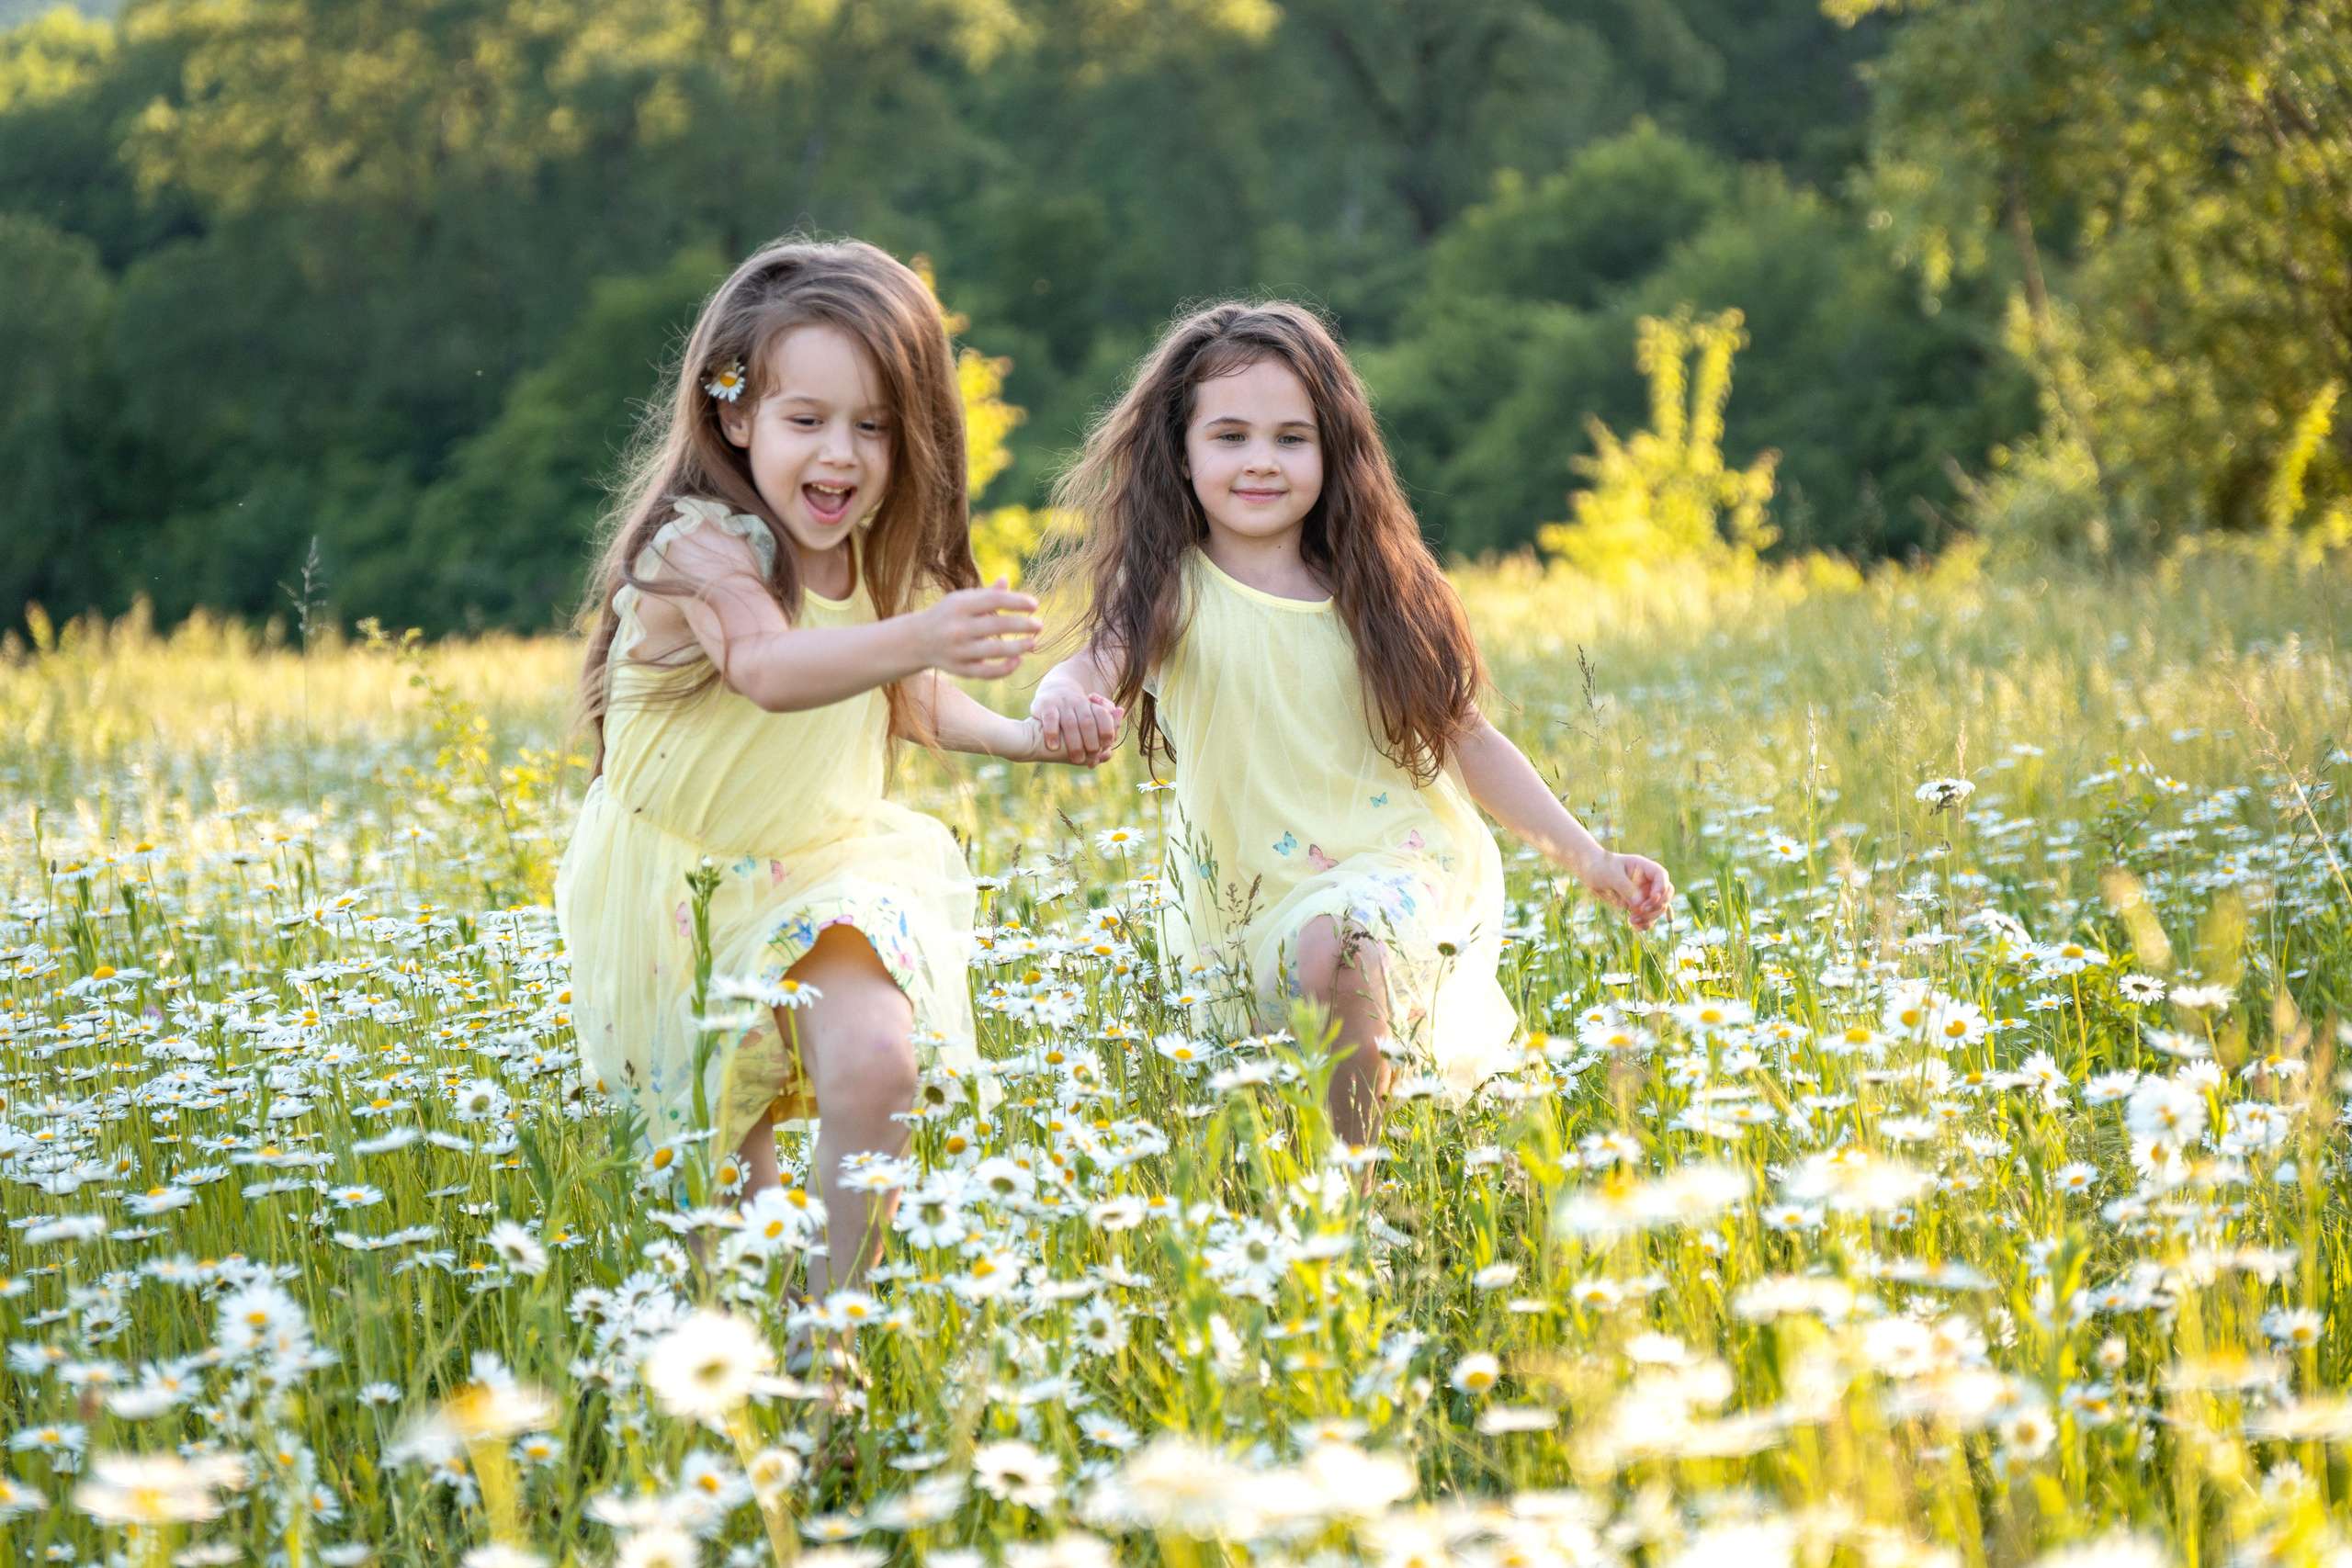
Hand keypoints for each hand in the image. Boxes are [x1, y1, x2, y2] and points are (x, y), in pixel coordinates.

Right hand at [912, 578, 1040, 678]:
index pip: (994, 601)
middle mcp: (958, 628)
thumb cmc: (947, 615)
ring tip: (1033, 642)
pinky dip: (1006, 668)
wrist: (917, 640)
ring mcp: (959, 651)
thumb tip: (1006, 580)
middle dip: (1023, 625)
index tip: (1034, 605)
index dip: (1017, 602)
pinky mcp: (961, 670)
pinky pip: (988, 672)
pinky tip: (1018, 660)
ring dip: (1019, 647)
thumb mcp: (961, 600)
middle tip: (1039, 625)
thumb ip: (986, 594)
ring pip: (995, 651)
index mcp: (960, 606)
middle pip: (997, 626)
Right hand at [1032, 682, 1123, 764]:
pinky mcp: (1046, 704)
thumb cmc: (1072, 715)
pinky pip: (1050, 718)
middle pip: (1087, 722)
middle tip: (1091, 756)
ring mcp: (1062, 703)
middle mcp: (1077, 703)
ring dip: (1074, 743)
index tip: (1107, 744)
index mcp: (1091, 705)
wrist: (1051, 692)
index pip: (1102, 715)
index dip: (1106, 730)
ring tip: (1076, 759)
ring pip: (1070, 723)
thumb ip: (1101, 735)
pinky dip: (1052, 733)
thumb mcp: (1089, 720)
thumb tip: (1107, 755)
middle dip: (1091, 741)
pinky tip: (1054, 747)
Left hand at [1579, 851, 1674, 931]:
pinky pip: (1648, 916)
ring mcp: (1644, 894)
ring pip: (1658, 908)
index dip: (1661, 888)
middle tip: (1641, 910)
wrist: (1590, 872)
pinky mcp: (1637, 905)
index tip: (1652, 898)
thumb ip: (1625, 888)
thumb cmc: (1601, 867)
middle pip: (1665, 894)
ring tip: (1632, 920)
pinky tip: (1636, 928)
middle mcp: (1648, 881)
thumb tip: (1639, 904)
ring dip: (1649, 917)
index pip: (1661, 876)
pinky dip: (1645, 924)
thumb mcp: (1611, 874)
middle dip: (1657, 905)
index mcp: (1644, 868)